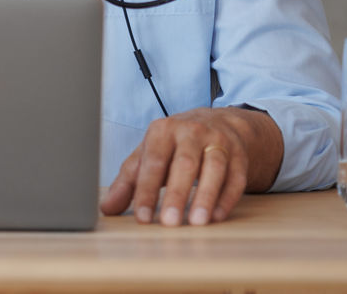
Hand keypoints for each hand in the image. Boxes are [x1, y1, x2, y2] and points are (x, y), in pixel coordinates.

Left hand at [99, 106, 282, 225]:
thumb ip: (128, 181)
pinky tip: (217, 217)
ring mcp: (218, 141)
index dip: (146, 190)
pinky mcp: (239, 155)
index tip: (142, 217)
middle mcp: (191, 131)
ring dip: (206, 197)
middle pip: (184, 164)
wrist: (216, 123)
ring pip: (214, 168)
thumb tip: (107, 208)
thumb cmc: (174, 145)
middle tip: (169, 222)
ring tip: (197, 222)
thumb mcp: (147, 156)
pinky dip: (227, 198)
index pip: (153, 161)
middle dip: (177, 195)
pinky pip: (236, 178)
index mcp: (163, 130)